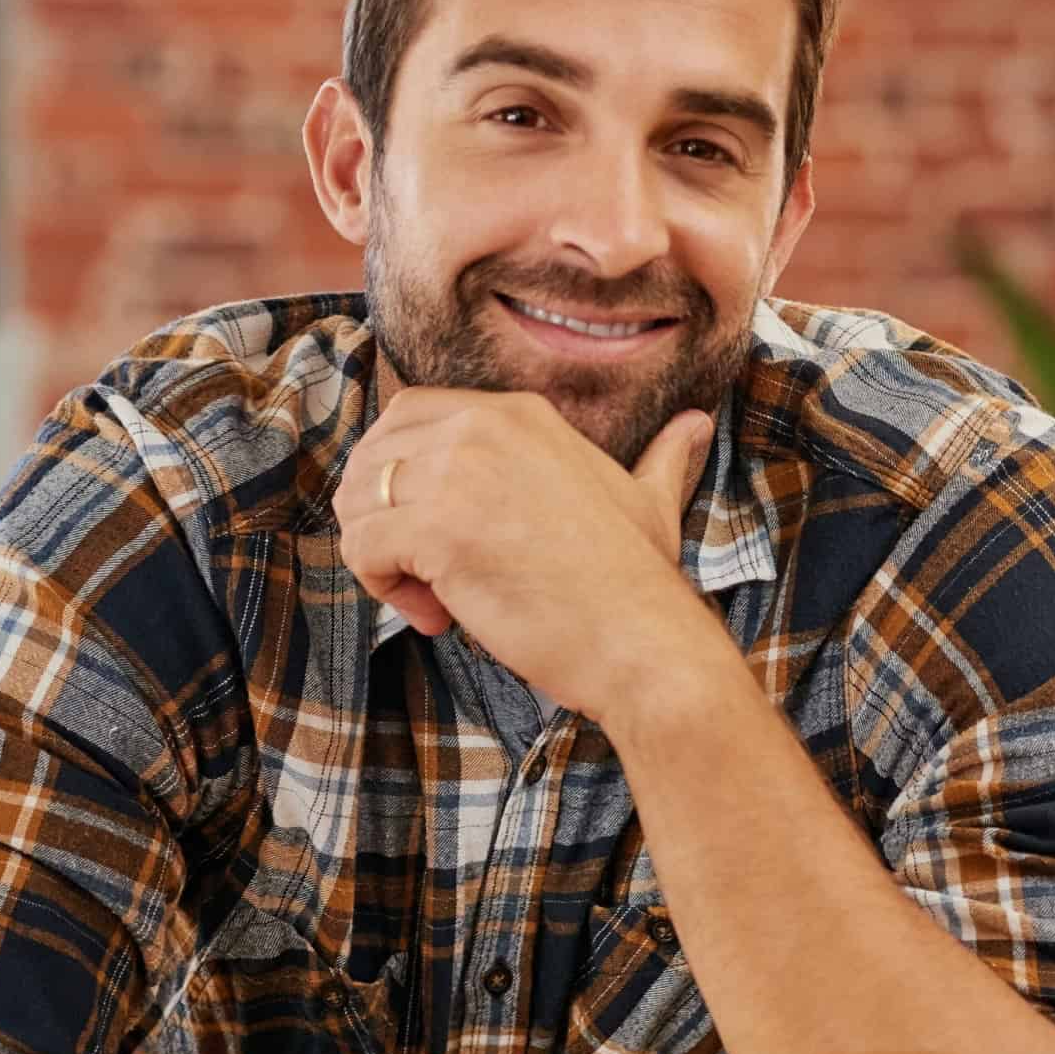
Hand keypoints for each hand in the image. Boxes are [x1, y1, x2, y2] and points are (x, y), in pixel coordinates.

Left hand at [334, 387, 722, 718]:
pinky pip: (361, 548)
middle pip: (373, 454)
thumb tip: (696, 425)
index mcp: (519, 412)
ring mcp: (459, 474)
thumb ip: (662, 458)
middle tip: (428, 571)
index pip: (407, 415)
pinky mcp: (438, 530)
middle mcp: (484, 427)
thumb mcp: (649, 500)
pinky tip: (437, 616)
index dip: (402, 476)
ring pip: (358, 500)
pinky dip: (383, 588)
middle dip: (380, 516)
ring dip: (380, 556)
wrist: (644, 641)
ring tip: (437, 598)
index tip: (440, 531)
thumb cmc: (641, 583)